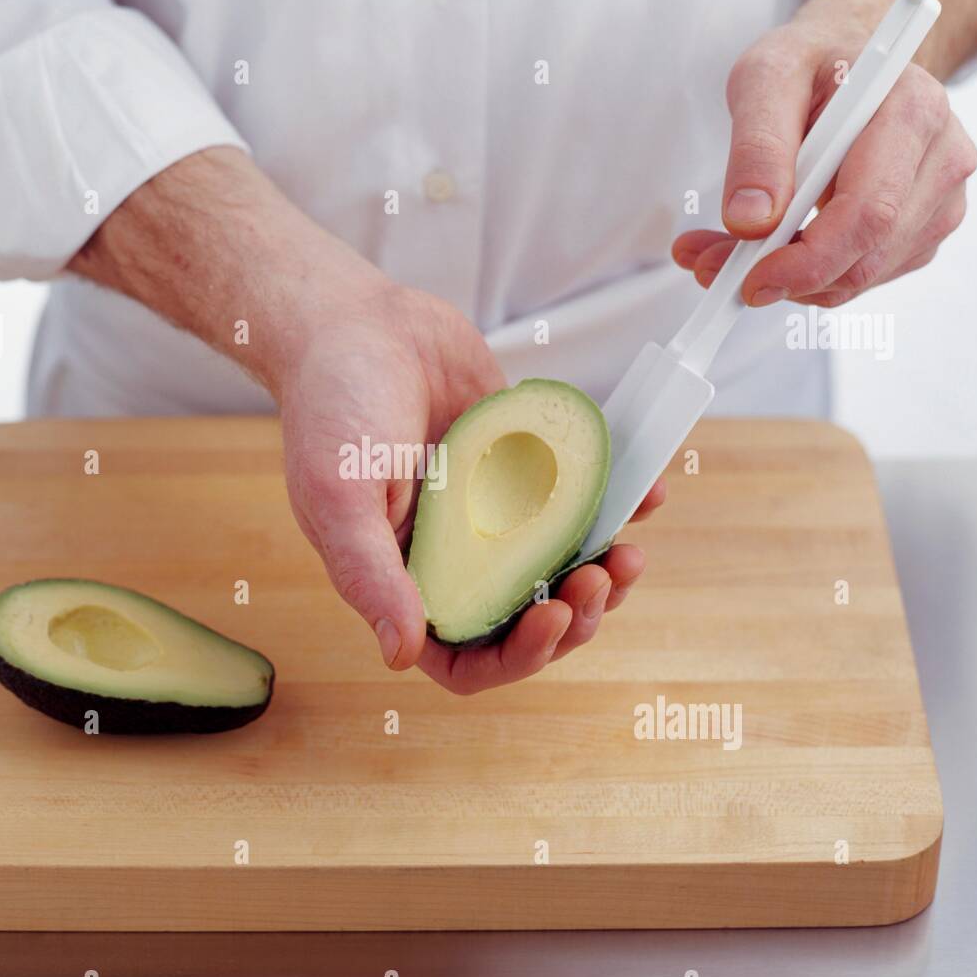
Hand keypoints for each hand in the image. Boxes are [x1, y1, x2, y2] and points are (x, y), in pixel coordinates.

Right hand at [277, 285, 665, 693]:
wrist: (356, 319)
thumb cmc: (331, 405)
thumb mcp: (338, 496)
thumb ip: (370, 576)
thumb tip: (401, 656)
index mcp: (405, 578)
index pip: (465, 657)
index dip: (516, 657)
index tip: (552, 619)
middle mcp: (454, 555)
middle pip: (525, 620)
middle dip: (574, 615)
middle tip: (601, 578)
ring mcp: (494, 512)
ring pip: (559, 569)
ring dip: (602, 575)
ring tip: (630, 555)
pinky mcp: (525, 464)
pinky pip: (577, 499)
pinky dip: (616, 505)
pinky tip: (645, 495)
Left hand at [673, 19, 976, 308]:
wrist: (851, 62)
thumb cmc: (812, 62)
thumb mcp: (766, 77)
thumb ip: (757, 146)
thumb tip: (750, 222)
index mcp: (912, 111)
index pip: (870, 212)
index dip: (809, 259)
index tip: (749, 277)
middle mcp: (941, 158)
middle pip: (867, 255)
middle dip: (786, 276)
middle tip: (713, 268)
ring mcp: (938, 200)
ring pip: (859, 276)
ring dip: (788, 280)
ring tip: (726, 251)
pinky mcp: (921, 230)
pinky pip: (859, 277)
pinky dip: (807, 277)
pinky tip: (769, 249)